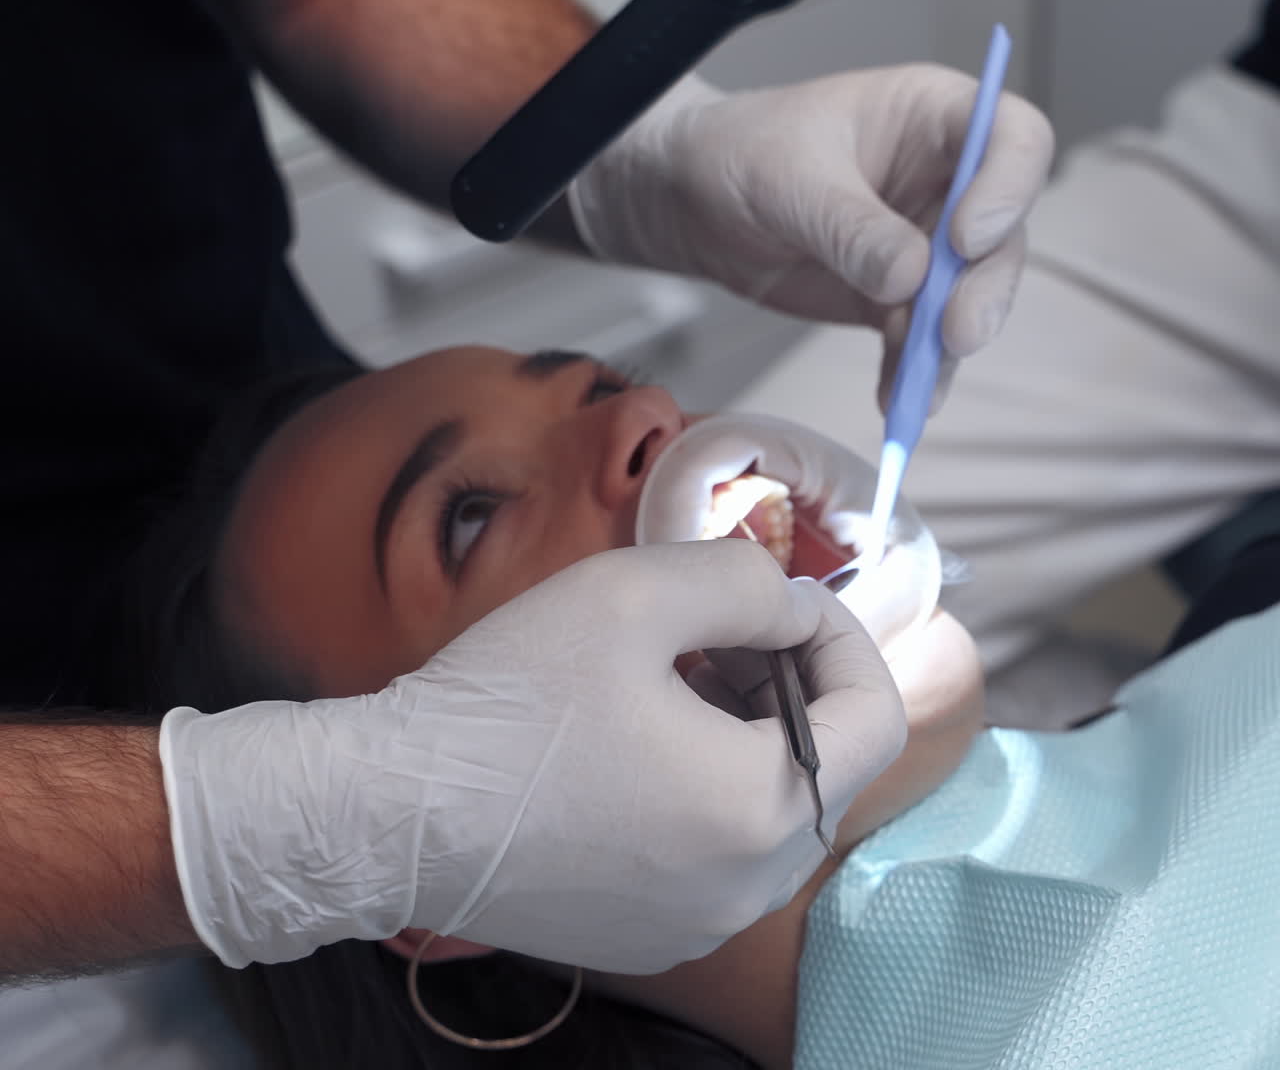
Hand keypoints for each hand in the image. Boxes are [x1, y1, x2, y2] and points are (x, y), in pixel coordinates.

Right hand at [158, 540, 903, 973]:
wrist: (389, 813)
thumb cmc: (511, 699)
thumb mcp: (638, 594)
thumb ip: (749, 582)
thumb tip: (799, 607)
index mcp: (764, 810)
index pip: (877, 717)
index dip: (844, 639)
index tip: (785, 600)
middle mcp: (747, 889)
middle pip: (826, 764)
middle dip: (790, 680)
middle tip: (720, 630)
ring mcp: (696, 924)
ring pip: (772, 811)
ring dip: (749, 733)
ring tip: (677, 677)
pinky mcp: (646, 936)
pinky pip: (718, 854)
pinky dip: (708, 789)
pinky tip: (637, 745)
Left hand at [569, 67, 1053, 407]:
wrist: (690, 200)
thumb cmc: (740, 152)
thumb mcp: (789, 179)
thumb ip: (849, 226)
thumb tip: (910, 280)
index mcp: (933, 116)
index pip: (1014, 137)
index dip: (1008, 188)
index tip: (966, 238)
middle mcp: (945, 180)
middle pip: (1002, 234)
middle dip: (983, 289)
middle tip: (955, 334)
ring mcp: (924, 243)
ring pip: (968, 296)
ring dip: (949, 345)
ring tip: (918, 388)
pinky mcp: (896, 298)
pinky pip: (920, 340)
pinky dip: (912, 373)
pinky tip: (897, 402)